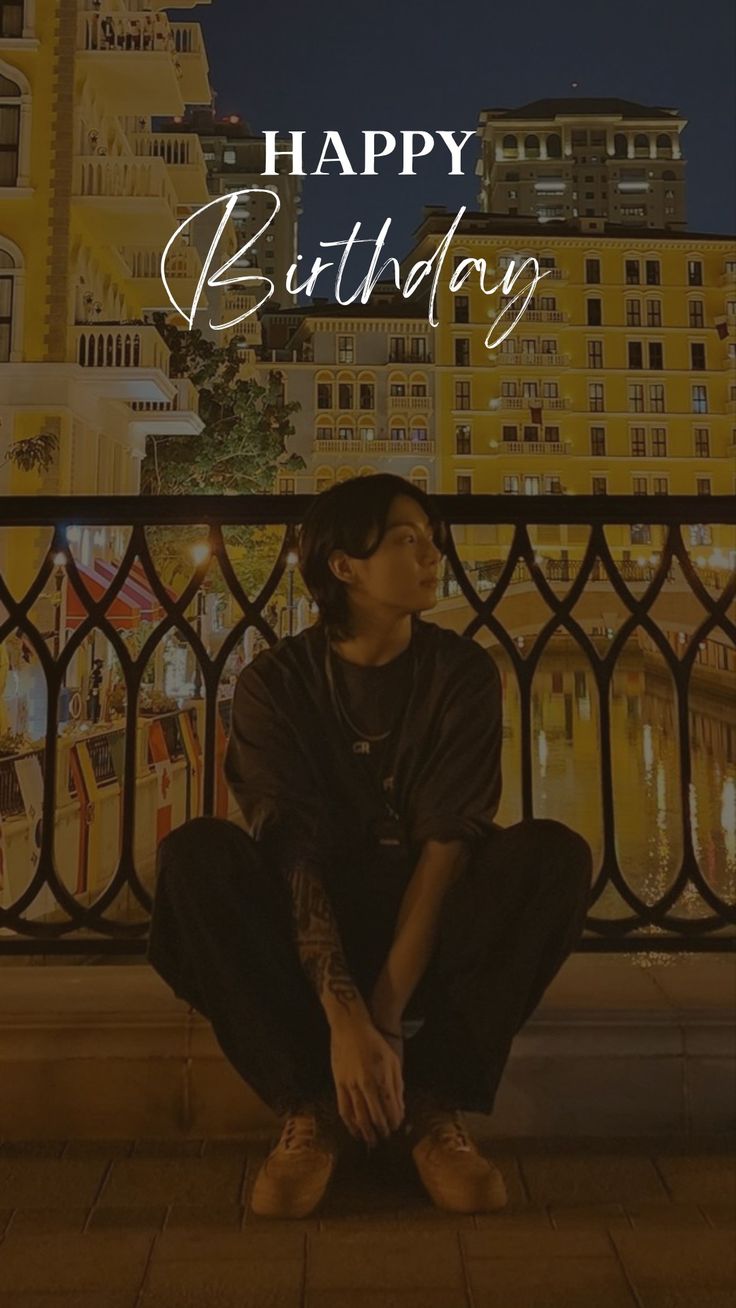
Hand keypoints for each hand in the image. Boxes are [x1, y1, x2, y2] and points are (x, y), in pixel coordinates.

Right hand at [329, 1017, 404, 1146]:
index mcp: (381, 1077)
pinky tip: (355, 1130)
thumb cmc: (375, 1043)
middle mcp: (366, 1084)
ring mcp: (350, 1084)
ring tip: (372, 1141)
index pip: (390, 1108)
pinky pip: (344, 1108)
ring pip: (359, 1116)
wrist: (350, 1028)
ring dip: (366, 1132)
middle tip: (387, 1138)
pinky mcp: (339, 1084)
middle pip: (375, 1116)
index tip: (397, 1128)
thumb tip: (401, 1108)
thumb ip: (398, 1086)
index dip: (394, 1121)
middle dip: (382, 1130)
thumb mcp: (393, 1060)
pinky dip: (350, 1123)